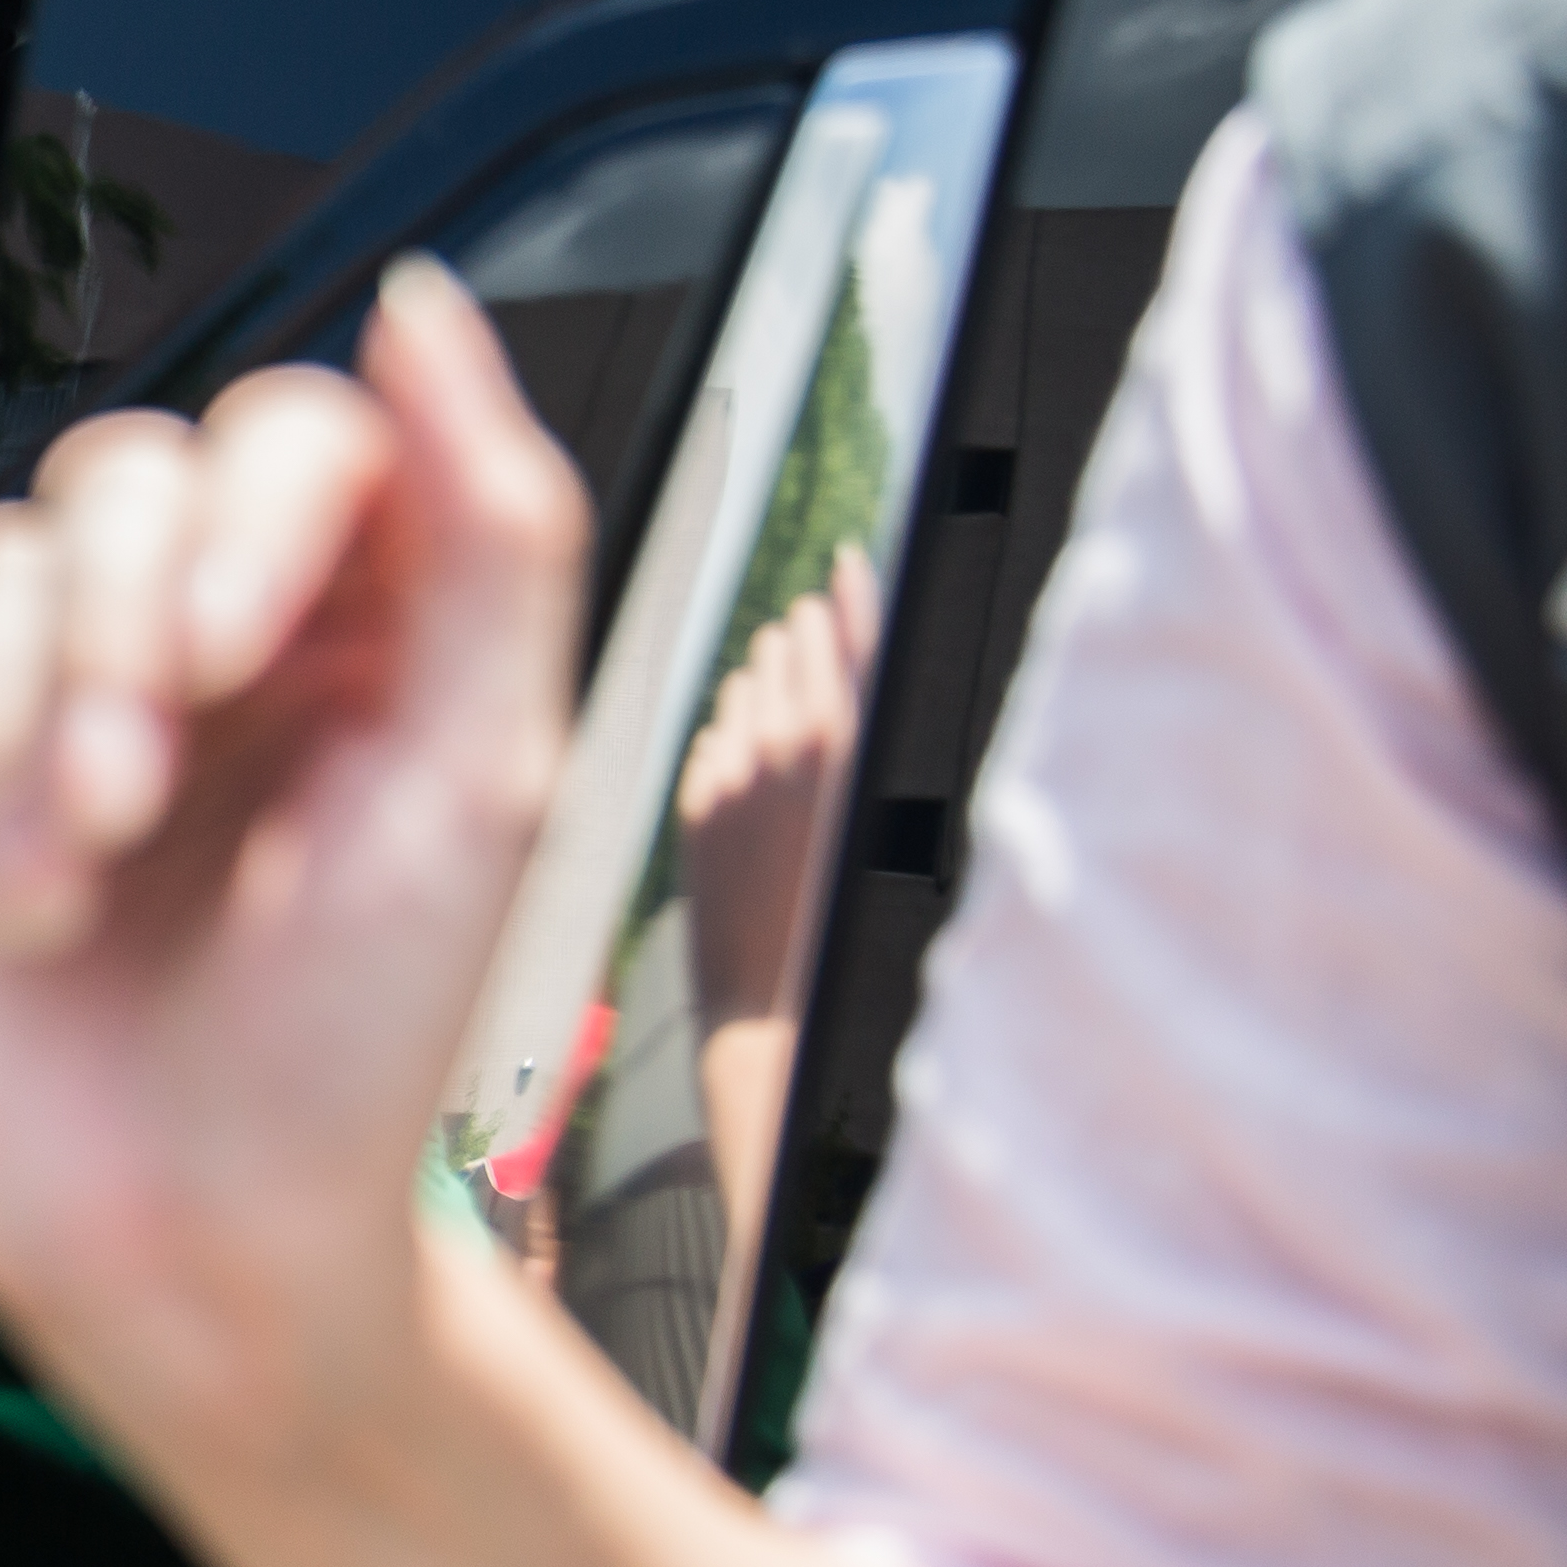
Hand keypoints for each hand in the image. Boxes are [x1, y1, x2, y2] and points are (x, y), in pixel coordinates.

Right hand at [0, 258, 589, 1475]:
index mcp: (372, 617)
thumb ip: (493, 529)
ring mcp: (66, 700)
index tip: (233, 668)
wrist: (187, 1244)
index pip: (287, 435)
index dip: (240, 524)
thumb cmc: (352, 1051)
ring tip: (74, 882)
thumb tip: (425, 307)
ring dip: (16, 731)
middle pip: (115, 476)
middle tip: (134, 802)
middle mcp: (217, 635)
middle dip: (107, 642)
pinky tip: (3, 903)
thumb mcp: (482, 781)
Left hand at [674, 550, 881, 1031]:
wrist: (769, 1007)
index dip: (852, 594)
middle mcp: (784, 750)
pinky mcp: (691, 800)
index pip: (851, 639)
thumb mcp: (874, 825)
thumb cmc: (845, 930)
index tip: (849, 558)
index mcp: (849, 751)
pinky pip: (711, 740)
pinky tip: (752, 772)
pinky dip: (730, 742)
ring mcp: (728, 772)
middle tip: (811, 638)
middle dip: (801, 640)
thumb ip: (857, 740)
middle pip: (790, 649)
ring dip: (762, 685)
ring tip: (785, 710)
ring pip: (742, 687)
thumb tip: (831, 669)